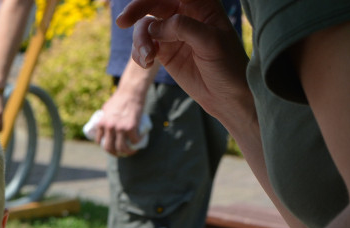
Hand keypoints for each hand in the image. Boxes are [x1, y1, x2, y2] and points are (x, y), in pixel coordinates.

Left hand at [96, 89, 145, 156]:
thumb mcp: (107, 108)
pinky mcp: (131, 127)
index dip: (105, 146)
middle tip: (120, 153)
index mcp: (101, 123)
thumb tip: (105, 121)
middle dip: (115, 153)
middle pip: (109, 147)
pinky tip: (138, 142)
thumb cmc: (120, 97)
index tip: (111, 147)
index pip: (99, 141)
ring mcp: (120, 128)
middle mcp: (109, 127)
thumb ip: (105, 116)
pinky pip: (134, 141)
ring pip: (122, 148)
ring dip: (127, 152)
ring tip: (131, 151)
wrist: (131, 91)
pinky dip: (137, 143)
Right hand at [117, 0, 248, 121]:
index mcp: (201, 3)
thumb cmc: (227, 65)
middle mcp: (184, 13)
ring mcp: (172, 32)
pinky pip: (142, 45)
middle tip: (122, 22)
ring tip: (147, 58)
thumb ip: (184, 27)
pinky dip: (138, 53)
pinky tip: (147, 64)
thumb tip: (154, 25)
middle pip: (153, 3)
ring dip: (139, 40)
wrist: (227, 96)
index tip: (139, 7)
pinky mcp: (164, 51)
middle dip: (136, 10)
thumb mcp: (210, 42)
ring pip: (145, 25)